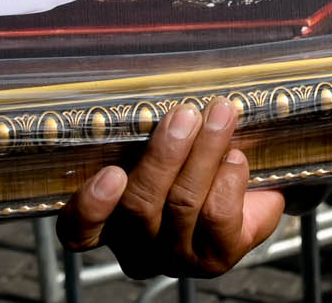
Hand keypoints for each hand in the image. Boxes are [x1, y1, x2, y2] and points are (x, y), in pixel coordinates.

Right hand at [55, 98, 284, 279]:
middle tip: (185, 114)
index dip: (91, 206)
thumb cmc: (196, 162)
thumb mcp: (167, 144)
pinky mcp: (214, 259)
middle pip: (139, 205)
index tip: (111, 173)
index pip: (79, 229)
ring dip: (204, 152)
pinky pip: (217, 216)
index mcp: (110, 221)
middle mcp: (136, 246)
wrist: (252, 190)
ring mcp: (175, 256)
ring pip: (182, 204)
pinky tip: (237, 158)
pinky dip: (229, 179)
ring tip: (221, 114)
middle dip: (165, 154)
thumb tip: (150, 71)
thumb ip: (150, 125)